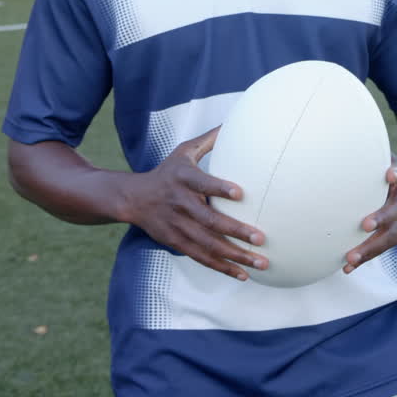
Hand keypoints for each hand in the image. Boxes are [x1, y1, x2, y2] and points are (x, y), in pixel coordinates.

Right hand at [128, 127, 268, 281]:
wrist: (135, 198)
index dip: (219, 188)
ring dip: (235, 255)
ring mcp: (178, 226)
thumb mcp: (183, 152)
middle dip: (236, 231)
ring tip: (261, 262)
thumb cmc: (168, 172)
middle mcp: (180, 203)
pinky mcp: (177, 242)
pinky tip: (243, 273)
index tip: (240, 192)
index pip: (202, 183)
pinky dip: (222, 267)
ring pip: (209, 244)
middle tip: (261, 238)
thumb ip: (208, 141)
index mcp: (183, 178)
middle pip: (209, 220)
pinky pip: (202, 257)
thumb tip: (231, 122)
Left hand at [343, 158, 396, 273]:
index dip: (396, 173)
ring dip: (371, 247)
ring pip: (392, 236)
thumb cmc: (394, 170)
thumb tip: (347, 145)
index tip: (390, 174)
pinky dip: (368, 256)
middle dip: (381, 218)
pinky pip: (385, 246)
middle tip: (364, 225)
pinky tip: (349, 266)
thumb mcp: (390, 158)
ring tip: (351, 258)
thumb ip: (374, 157)